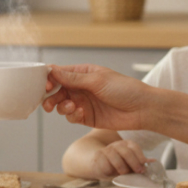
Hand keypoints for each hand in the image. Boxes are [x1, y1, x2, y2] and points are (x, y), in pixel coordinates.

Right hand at [41, 65, 157, 130]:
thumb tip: (52, 70)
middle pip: (57, 90)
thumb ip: (73, 78)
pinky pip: (71, 117)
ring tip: (71, 107)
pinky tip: (81, 113)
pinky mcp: (87, 117)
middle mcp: (81, 87)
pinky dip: (72, 116)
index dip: (48, 78)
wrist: (142, 109)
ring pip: (61, 105)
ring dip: (61, 107)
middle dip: (50, 96)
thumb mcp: (97, 81)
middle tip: (49, 103)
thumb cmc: (125, 89)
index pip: (59, 73)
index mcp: (83, 73)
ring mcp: (83, 103)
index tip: (44, 85)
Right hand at [90, 139, 149, 178]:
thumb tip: (154, 162)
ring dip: (121, 166)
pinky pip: (104, 164)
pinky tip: (111, 174)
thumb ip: (139, 162)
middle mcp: (116, 145)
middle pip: (125, 151)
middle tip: (138, 171)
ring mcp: (106, 150)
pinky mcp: (98, 157)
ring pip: (113, 155)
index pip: (134, 146)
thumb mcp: (128, 162)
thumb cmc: (116, 164)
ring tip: (124, 174)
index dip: (140, 156)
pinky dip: (109, 170)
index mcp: (125, 144)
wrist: (96, 163)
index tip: (144, 166)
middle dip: (133, 162)